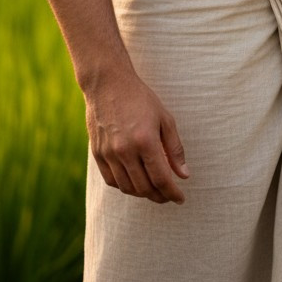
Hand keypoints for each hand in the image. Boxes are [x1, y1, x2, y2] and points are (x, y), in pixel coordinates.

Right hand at [85, 70, 188, 202]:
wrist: (108, 84)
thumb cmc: (140, 98)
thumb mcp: (164, 118)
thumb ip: (175, 149)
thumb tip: (184, 175)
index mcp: (145, 140)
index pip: (161, 179)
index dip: (172, 193)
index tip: (181, 198)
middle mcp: (125, 150)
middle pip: (145, 187)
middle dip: (160, 196)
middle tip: (169, 196)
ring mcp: (109, 154)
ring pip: (128, 187)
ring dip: (143, 193)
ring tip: (154, 190)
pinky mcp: (97, 154)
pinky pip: (112, 181)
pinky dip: (125, 186)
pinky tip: (135, 181)